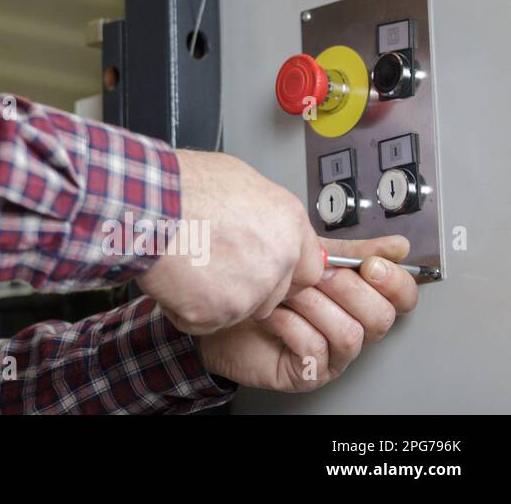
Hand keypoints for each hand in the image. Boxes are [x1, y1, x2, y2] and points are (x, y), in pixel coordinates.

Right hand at [138, 149, 324, 334]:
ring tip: (190, 265)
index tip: (268, 269)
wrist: (149, 207)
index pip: (310, 267)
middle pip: (275, 293)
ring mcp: (251, 291)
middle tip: (217, 265)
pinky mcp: (219, 313)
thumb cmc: (183, 187)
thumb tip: (261, 219)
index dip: (285, 270)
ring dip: (218, 297)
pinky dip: (187, 307)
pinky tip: (175, 279)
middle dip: (250, 286)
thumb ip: (262, 210)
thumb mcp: (238, 179)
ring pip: (241, 309)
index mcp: (288, 223)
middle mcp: (278, 260)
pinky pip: (205, 320)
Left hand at [193, 235, 420, 391]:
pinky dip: (290, 324)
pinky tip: (271, 313)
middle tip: (315, 272)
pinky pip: (316, 348)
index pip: (401, 298)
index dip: (395, 282)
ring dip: (312, 304)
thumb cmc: (259, 284)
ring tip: (283, 291)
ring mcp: (332, 354)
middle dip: (346, 289)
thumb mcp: (305, 256)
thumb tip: (397, 246)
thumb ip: (349, 251)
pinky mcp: (308, 373)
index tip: (371, 265)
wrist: (217, 307)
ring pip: (350, 333)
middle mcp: (350, 328)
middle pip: (381, 317)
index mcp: (357, 300)